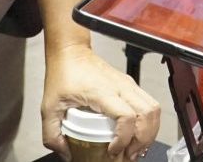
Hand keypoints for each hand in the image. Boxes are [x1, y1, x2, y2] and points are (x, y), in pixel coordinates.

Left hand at [42, 44, 161, 159]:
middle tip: (129, 155)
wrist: (70, 51)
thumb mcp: (49, 106)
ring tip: (136, 147)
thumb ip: (51, 134)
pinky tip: (137, 134)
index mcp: (102, 91)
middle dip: (142, 140)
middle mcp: (120, 86)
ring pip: (153, 109)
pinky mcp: (130, 85)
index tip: (113, 151)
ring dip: (149, 132)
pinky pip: (149, 105)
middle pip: (147, 114)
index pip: (126, 116)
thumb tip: (66, 153)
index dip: (124, 138)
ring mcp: (128, 84)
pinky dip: (148, 123)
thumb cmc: (63, 71)